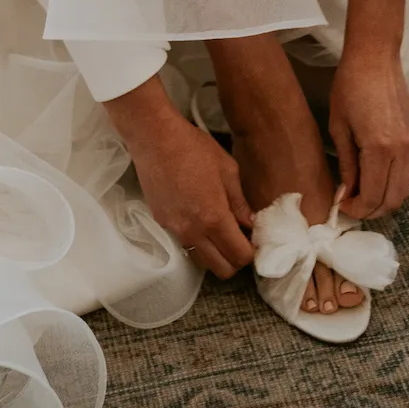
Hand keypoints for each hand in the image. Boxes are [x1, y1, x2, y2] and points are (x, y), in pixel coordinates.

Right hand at [105, 77, 253, 276]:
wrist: (155, 138)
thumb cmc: (194, 147)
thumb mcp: (227, 169)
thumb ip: (240, 202)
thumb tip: (250, 223)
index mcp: (214, 217)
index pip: (240, 257)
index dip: (251, 251)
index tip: (254, 238)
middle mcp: (194, 231)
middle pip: (222, 270)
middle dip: (235, 259)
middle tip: (240, 238)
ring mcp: (175, 230)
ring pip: (202, 261)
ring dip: (216, 254)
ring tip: (221, 229)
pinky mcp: (162, 224)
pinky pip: (185, 244)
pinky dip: (198, 241)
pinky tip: (200, 218)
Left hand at [330, 0, 408, 219]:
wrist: (375, 56)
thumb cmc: (349, 86)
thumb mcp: (339, 126)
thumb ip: (346, 164)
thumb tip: (346, 193)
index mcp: (379, 148)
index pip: (373, 197)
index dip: (356, 210)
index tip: (341, 206)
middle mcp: (401, 150)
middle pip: (394, 200)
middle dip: (372, 211)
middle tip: (352, 206)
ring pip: (404, 189)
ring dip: (385, 199)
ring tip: (362, 194)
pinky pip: (407, 172)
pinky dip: (393, 182)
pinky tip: (375, 176)